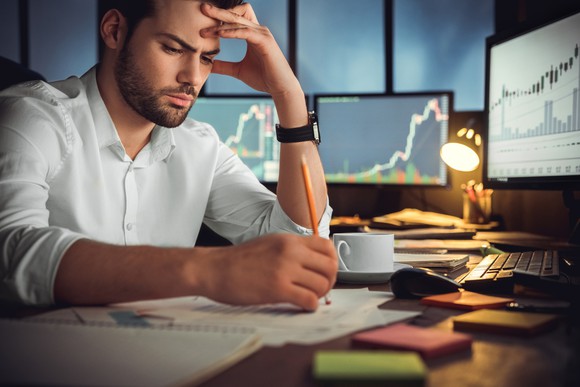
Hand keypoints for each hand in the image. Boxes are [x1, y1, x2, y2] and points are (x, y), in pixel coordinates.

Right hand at [197, 234, 337, 310]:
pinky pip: (309, 300)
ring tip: (309, 298)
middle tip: (319, 288)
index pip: (327, 245)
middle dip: (330, 280)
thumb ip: (291, 250)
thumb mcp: (269, 244)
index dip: (332, 260)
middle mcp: (290, 252)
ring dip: (320, 295)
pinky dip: (310, 306)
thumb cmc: (238, 260)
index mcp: (289, 240)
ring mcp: (285, 270)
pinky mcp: (278, 289)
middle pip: (330, 266)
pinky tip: (302, 306)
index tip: (324, 271)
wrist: (214, 268)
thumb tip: (312, 262)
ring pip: (322, 284)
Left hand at [200, 3, 301, 97]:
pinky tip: (220, 34)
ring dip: (221, 24)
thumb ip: (224, 66)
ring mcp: (262, 34)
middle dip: (218, 11)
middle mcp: (258, 30)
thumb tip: (209, 66)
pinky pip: (245, 32)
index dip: (221, 16)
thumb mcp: (238, 71)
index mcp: (251, 34)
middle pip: (236, 13)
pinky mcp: (265, 41)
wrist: (280, 88)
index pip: (235, 17)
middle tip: (202, 8)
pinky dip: (232, 32)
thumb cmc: (264, 78)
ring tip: (205, 30)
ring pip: (239, 21)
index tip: (203, 19)